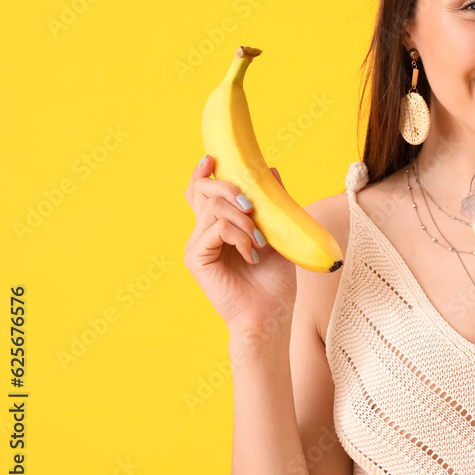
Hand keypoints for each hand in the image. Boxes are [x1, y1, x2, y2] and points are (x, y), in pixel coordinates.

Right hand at [184, 155, 297, 338]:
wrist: (271, 316)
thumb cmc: (275, 282)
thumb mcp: (278, 234)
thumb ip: (271, 204)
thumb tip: (271, 170)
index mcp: (219, 226)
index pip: (202, 192)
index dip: (204, 173)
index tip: (213, 158)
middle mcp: (203, 233)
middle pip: (203, 191)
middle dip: (230, 188)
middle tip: (253, 205)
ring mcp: (198, 245)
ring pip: (214, 208)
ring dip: (244, 219)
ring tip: (261, 241)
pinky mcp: (196, 258)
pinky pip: (216, 229)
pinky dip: (239, 236)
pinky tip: (253, 253)